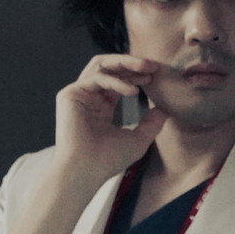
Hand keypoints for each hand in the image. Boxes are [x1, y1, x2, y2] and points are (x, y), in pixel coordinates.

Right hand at [53, 54, 169, 186]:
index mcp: (101, 107)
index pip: (118, 81)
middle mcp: (88, 98)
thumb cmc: (109, 160)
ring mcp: (77, 95)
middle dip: (132, 63)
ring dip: (124, 63)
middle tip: (153, 65)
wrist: (87, 170)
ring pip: (100, 65)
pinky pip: (96, 78)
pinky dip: (116, 81)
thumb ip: (151, 124)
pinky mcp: (70, 95)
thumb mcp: (138, 139)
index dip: (136, 75)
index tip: (156, 75)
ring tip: (146, 69)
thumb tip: (164, 110)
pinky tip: (132, 91)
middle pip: (109, 67)